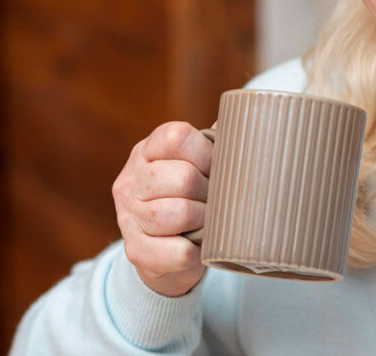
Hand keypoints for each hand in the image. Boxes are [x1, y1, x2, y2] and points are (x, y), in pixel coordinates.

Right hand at [112, 121, 213, 295]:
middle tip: (219, 202)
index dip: (208, 154)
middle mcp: (130, 180)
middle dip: (211, 193)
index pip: (177, 137)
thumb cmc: (189, 200)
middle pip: (183, 177)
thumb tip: (248, 123)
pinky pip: (178, 251)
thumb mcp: (196, 166)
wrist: (165, 254)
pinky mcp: (136, 250)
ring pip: (179, 213)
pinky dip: (197, 252)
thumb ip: (215, 143)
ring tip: (209, 223)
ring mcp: (127, 216)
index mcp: (146, 150)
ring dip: (205, 222)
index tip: (218, 169)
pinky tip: (199, 247)